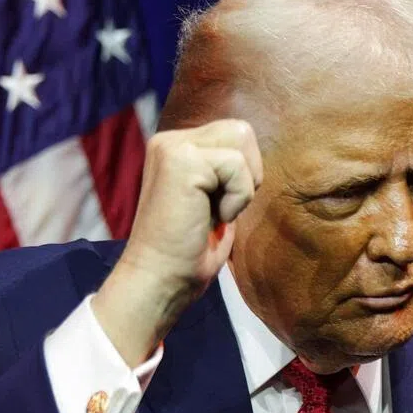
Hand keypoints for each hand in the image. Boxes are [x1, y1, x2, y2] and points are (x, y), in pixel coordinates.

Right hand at [93, 119, 263, 363]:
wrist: (160, 281)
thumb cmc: (187, 254)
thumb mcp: (212, 203)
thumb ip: (225, 174)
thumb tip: (253, 158)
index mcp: (175, 149)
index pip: (234, 136)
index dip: (241, 177)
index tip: (215, 211)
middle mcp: (169, 141)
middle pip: (241, 131)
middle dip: (246, 175)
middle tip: (220, 211)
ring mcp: (172, 147)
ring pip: (241, 140)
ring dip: (241, 186)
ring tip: (214, 213)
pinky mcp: (180, 160)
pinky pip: (237, 166)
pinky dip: (236, 198)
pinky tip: (212, 217)